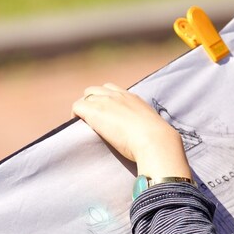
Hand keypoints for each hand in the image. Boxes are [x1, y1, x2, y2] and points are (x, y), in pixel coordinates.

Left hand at [72, 83, 190, 178]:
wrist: (155, 141)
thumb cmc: (158, 142)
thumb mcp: (153, 129)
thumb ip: (148, 130)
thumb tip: (155, 143)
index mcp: (133, 98)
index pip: (112, 90)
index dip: (105, 100)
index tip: (106, 115)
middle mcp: (119, 95)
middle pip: (96, 90)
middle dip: (92, 102)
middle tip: (92, 120)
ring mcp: (106, 101)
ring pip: (86, 95)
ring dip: (84, 108)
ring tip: (84, 124)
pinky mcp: (95, 111)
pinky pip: (77, 107)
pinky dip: (75, 115)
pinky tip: (78, 127)